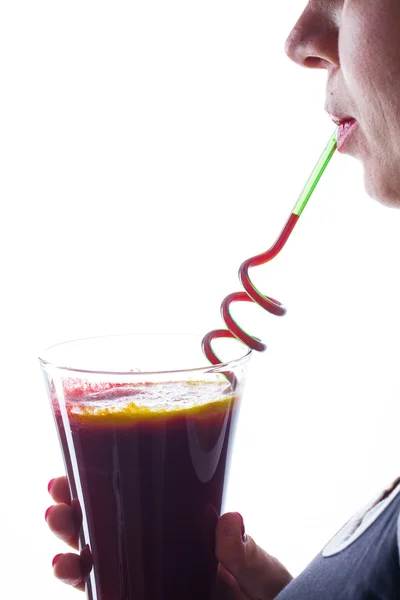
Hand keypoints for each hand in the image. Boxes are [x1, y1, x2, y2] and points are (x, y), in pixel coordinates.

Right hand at [46, 477, 291, 598]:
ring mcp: (152, 576)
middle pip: (111, 524)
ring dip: (73, 542)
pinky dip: (84, 580)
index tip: (79, 470)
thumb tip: (230, 520)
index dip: (107, 483)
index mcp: (186, 528)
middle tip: (58, 497)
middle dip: (78, 509)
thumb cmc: (271, 595)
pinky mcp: (145, 596)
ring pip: (101, 556)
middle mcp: (162, 549)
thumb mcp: (263, 572)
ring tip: (58, 529)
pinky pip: (108, 590)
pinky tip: (68, 570)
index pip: (142, 499)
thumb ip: (247, 553)